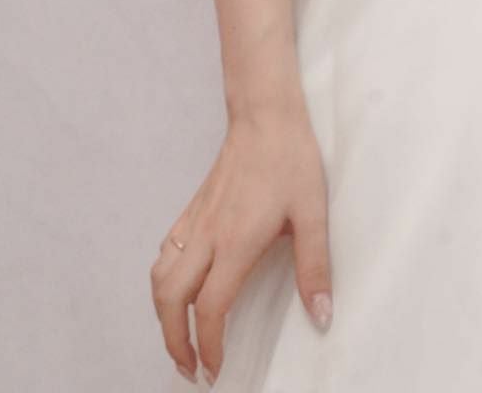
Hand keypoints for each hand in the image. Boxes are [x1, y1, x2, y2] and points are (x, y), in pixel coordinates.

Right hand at [150, 96, 333, 384]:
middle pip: (170, 301)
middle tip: (191, 368)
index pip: (209, 309)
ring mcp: (195, 221)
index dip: (208, 346)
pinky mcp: (193, 208)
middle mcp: (207, 236)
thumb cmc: (290, 160)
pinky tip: (179, 289)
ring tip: (179, 338)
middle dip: (174, 342)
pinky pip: (165, 252)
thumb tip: (321, 315)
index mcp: (235, 243)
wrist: (266, 115)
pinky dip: (163, 281)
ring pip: (159, 278)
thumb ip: (315, 267)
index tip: (215, 370)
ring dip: (163, 314)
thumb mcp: (313, 214)